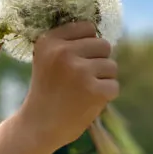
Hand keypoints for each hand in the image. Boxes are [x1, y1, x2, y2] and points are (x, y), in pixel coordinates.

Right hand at [19, 21, 118, 147]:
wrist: (38, 126)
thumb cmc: (47, 89)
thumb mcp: (46, 58)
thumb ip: (69, 42)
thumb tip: (100, 34)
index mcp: (49, 41)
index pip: (88, 27)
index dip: (88, 43)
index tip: (77, 59)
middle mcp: (64, 53)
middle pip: (104, 45)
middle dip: (98, 61)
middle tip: (81, 78)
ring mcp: (80, 71)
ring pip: (112, 65)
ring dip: (102, 79)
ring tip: (82, 90)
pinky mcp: (94, 91)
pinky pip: (114, 85)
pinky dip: (105, 95)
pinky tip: (88, 101)